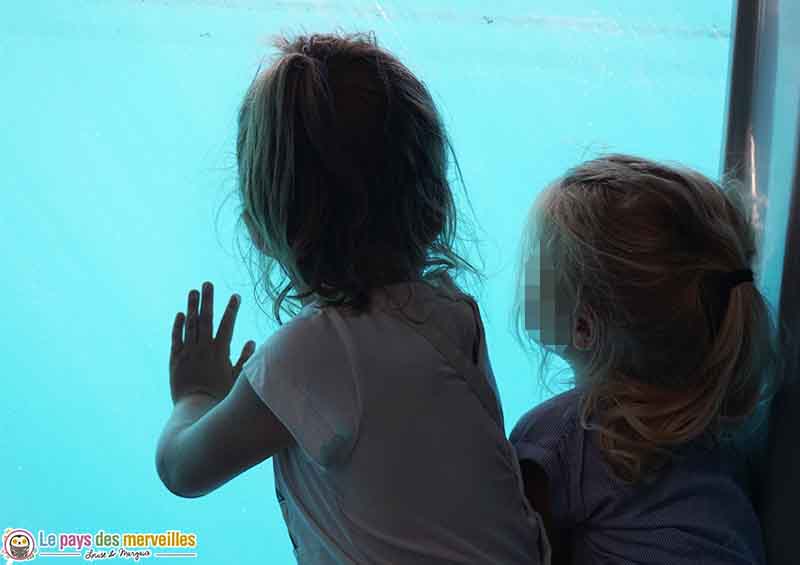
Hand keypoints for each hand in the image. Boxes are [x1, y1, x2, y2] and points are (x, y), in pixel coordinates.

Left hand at [169, 281, 255, 403]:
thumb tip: (251, 342)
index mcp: (220, 352)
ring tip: (193, 292)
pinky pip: (175, 339)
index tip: (235, 296)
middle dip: (208, 300)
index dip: (231, 309)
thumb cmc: (220, 397)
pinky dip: (177, 326)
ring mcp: (188, 353)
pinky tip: (180, 314)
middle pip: (206, 320)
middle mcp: (203, 349)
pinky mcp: (175, 360)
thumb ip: (244, 359)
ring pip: (190, 325)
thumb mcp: (236, 379)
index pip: (227, 325)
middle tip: (208, 284)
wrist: (195, 410)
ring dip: (192, 307)